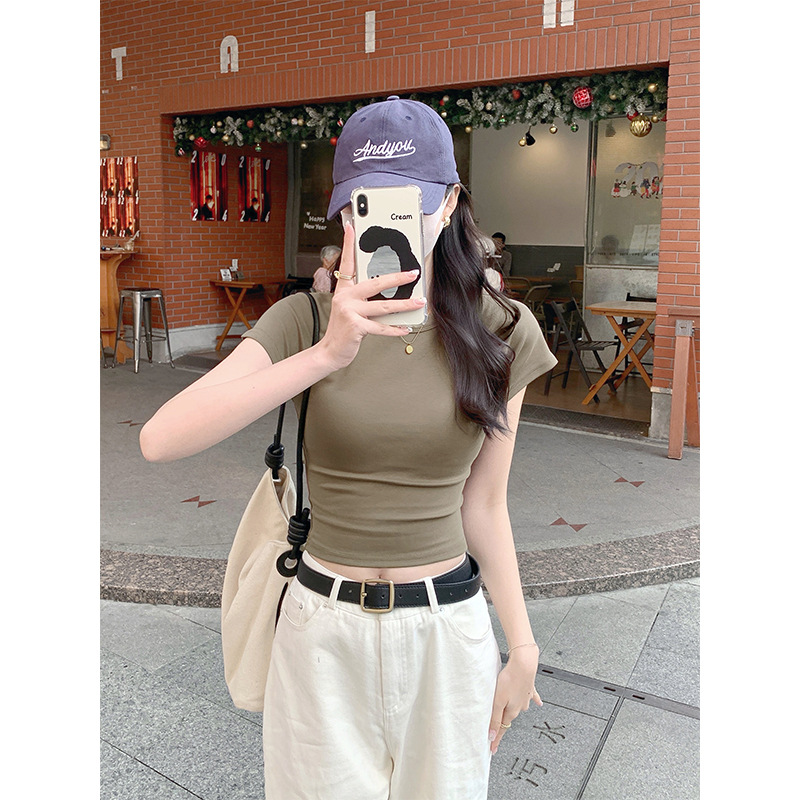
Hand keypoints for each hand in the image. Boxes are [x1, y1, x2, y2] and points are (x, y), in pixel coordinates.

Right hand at [316, 220, 425, 370]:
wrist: (330, 351)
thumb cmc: (343, 329)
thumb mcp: (350, 309)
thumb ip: (365, 299)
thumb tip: (389, 294)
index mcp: (344, 290)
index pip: (347, 262)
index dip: (348, 244)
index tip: (351, 227)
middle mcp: (346, 298)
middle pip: (376, 283)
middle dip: (397, 278)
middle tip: (413, 273)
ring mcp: (350, 311)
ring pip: (383, 306)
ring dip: (404, 305)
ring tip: (419, 302)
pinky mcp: (356, 327)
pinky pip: (381, 327)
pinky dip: (395, 329)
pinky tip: (406, 327)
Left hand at [488, 644, 542, 754]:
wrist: (523, 664)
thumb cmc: (510, 680)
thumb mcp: (498, 700)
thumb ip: (495, 718)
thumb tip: (492, 735)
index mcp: (512, 711)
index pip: (502, 728)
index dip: (496, 739)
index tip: (492, 750)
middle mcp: (520, 706)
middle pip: (509, 717)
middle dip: (502, 724)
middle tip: (495, 732)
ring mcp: (526, 697)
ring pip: (518, 707)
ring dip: (513, 711)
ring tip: (507, 715)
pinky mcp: (529, 688)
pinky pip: (531, 697)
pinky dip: (534, 700)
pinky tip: (538, 703)